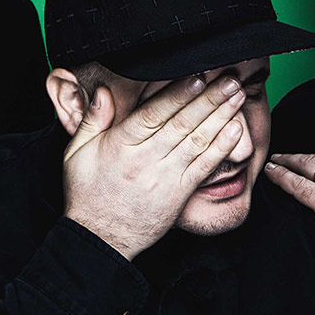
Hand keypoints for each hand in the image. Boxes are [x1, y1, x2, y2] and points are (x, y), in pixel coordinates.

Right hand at [63, 75, 245, 259]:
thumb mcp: (76, 153)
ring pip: (197, 141)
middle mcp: (146, 159)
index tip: (197, 76)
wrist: (100, 238)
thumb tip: (105, 92)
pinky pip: (203, 168)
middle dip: (209, 99)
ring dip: (221, 117)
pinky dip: (221, 148)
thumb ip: (92, 119)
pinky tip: (236, 131)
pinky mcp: (178, 194)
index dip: (178, 94)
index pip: (154, 113)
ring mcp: (165, 177)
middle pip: (182, 123)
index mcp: (121, 145)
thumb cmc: (88, 194)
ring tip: (237, 97)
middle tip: (229, 79)